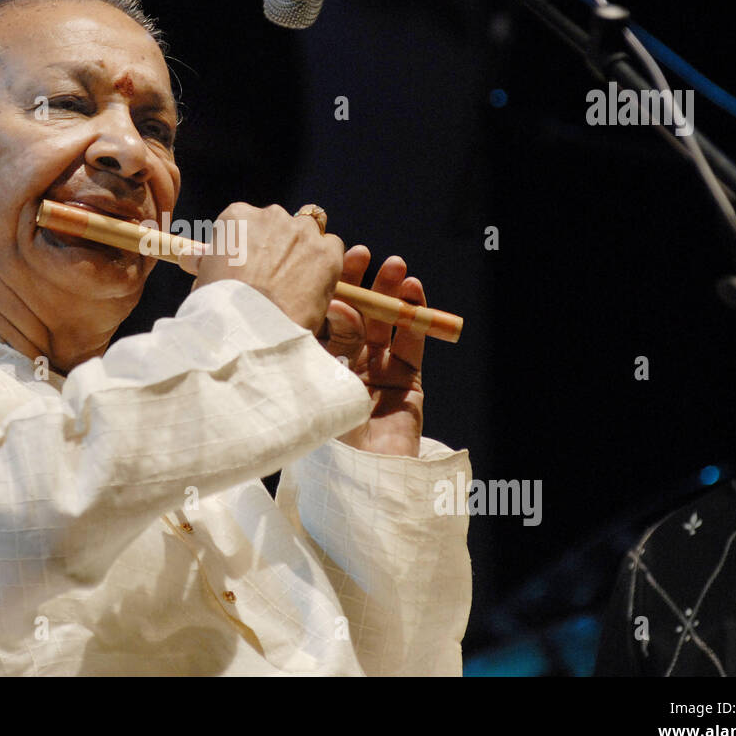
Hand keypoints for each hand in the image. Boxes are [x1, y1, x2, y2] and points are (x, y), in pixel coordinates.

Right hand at [190, 203, 344, 333]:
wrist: (251, 327)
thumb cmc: (220, 306)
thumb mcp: (204, 280)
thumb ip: (206, 262)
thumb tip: (194, 257)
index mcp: (237, 217)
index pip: (244, 222)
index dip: (246, 246)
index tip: (246, 265)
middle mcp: (271, 215)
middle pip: (278, 225)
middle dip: (277, 246)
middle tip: (272, 278)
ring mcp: (301, 232)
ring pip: (309, 233)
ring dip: (303, 252)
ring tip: (295, 284)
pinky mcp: (326, 252)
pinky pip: (333, 250)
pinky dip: (327, 265)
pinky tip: (314, 288)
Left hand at [321, 247, 426, 457]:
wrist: (361, 479)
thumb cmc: (326, 437)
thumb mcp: (319, 384)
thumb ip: (327, 343)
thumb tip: (331, 303)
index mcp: (320, 364)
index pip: (327, 317)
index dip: (334, 288)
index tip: (335, 260)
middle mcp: (349, 363)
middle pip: (358, 314)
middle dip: (364, 284)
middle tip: (365, 255)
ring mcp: (379, 371)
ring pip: (387, 323)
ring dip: (391, 294)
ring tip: (396, 269)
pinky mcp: (407, 381)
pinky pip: (412, 343)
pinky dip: (415, 316)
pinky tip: (413, 293)